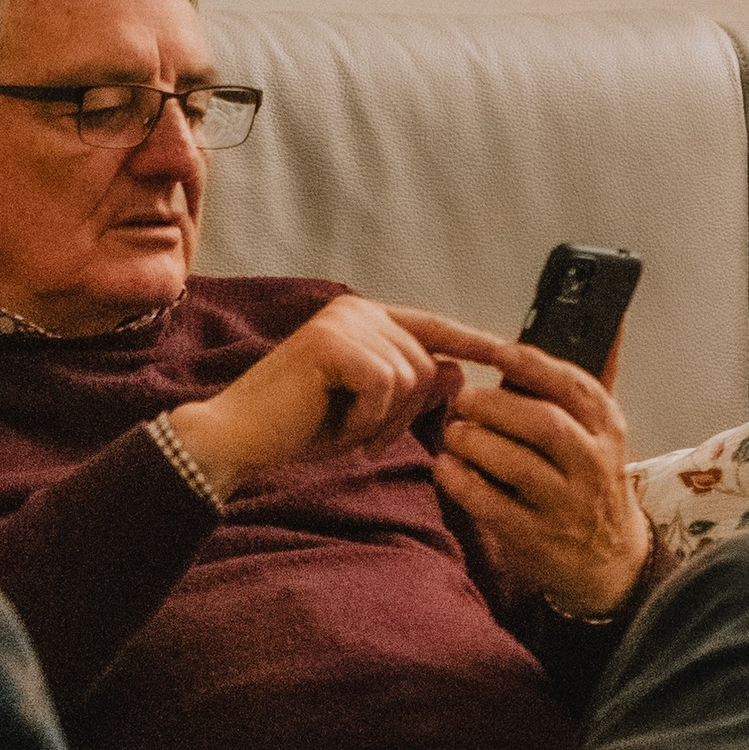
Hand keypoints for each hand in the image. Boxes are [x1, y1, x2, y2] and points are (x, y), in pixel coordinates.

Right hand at [168, 294, 453, 496]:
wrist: (235, 439)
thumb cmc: (295, 429)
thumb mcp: (366, 411)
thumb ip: (409, 389)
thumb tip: (459, 372)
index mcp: (362, 319)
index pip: (432, 328)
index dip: (473, 342)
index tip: (512, 353)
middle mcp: (355, 310)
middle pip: (426, 364)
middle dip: (405, 414)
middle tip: (365, 438)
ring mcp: (344, 322)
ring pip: (410, 378)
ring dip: (383, 419)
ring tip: (343, 428)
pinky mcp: (333, 342)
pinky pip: (384, 387)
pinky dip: (364, 419)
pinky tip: (333, 423)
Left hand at [385, 307, 651, 615]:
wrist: (610, 562)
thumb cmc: (592, 481)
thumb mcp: (603, 431)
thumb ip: (598, 377)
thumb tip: (613, 320)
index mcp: (607, 427)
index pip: (575, 385)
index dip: (530, 364)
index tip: (494, 350)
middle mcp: (592, 463)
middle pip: (543, 423)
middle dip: (495, 406)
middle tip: (463, 400)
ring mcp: (565, 503)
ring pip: (518, 464)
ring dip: (476, 443)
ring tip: (454, 433)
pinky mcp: (537, 537)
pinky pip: (493, 506)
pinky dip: (463, 484)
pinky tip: (446, 469)